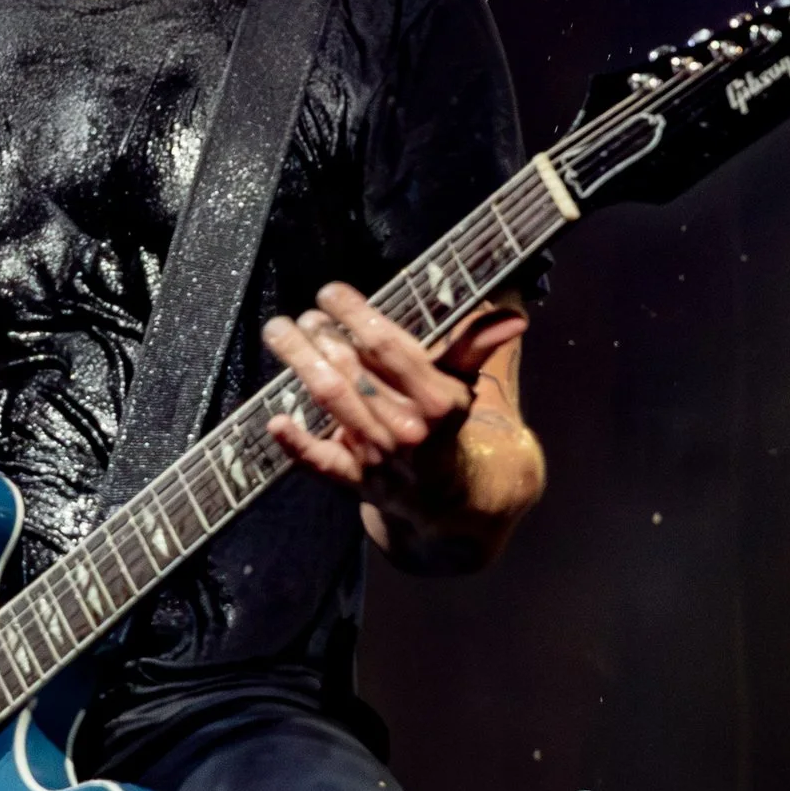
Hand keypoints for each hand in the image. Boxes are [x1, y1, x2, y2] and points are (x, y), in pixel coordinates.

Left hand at [263, 281, 527, 532]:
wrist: (448, 499)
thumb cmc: (447, 428)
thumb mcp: (462, 387)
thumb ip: (475, 347)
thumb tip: (513, 317)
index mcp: (438, 400)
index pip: (387, 345)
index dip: (354, 313)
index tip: (330, 291)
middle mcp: (408, 428)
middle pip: (352, 370)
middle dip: (321, 336)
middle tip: (304, 315)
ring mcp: (379, 456)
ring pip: (331, 400)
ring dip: (300, 362)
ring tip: (280, 332)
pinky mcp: (355, 480)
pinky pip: (321, 462)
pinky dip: (296, 444)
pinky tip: (275, 420)